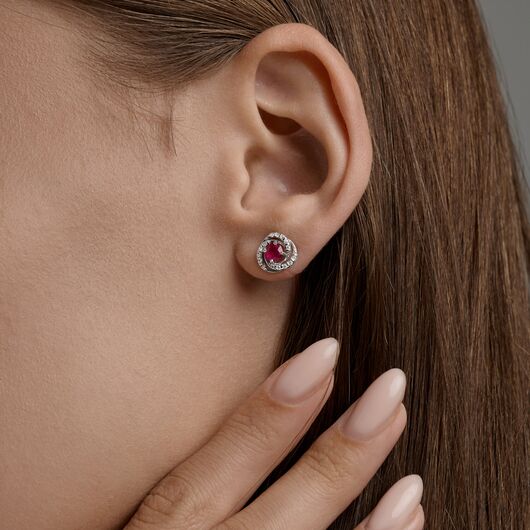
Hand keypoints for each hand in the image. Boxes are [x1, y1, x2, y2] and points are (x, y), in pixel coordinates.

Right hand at [125, 338, 423, 529]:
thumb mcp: (145, 527)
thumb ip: (187, 495)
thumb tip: (261, 427)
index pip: (227, 456)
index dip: (277, 401)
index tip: (324, 353)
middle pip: (290, 506)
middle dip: (345, 447)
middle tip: (392, 388)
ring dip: (380, 521)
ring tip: (410, 469)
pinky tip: (408, 523)